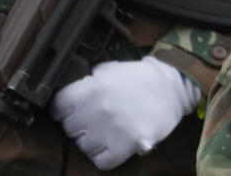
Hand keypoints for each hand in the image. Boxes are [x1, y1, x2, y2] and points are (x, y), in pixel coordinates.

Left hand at [50, 56, 200, 169]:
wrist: (174, 87)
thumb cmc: (141, 77)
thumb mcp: (111, 69)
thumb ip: (89, 81)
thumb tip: (72, 94)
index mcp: (91, 88)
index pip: (57, 107)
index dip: (64, 108)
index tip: (72, 109)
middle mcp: (97, 110)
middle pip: (69, 128)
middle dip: (79, 123)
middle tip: (95, 118)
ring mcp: (110, 131)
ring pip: (83, 147)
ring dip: (92, 140)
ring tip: (107, 130)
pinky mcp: (125, 146)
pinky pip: (101, 161)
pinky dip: (105, 155)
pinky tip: (113, 143)